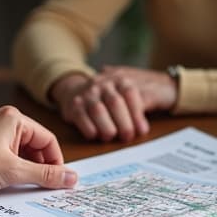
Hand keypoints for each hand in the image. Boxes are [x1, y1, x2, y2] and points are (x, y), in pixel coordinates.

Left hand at [0, 106, 77, 192]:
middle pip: (37, 146)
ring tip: (22, 186)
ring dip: (26, 171)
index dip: (56, 162)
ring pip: (23, 153)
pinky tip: (8, 183)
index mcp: (15, 119)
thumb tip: (71, 178)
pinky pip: (9, 157)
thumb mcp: (12, 172)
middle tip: (43, 187)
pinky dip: (13, 170)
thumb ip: (45, 175)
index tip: (60, 182)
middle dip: (40, 167)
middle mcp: (5, 121)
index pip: (48, 140)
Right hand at [49, 66, 177, 141]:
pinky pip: (81, 118)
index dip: (137, 113)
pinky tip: (96, 135)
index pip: (130, 93)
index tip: (142, 130)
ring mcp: (87, 94)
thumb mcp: (123, 96)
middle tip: (128, 137)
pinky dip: (90, 129)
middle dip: (124, 123)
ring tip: (112, 137)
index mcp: (119, 80)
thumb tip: (142, 129)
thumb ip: (136, 108)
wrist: (74, 89)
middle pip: (115, 102)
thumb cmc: (106, 99)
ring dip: (107, 127)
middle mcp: (102, 84)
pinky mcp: (74, 105)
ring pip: (98, 110)